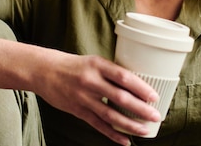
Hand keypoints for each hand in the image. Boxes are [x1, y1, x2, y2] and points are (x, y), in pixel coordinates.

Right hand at [35, 51, 160, 144]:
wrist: (44, 71)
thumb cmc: (74, 66)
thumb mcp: (94, 62)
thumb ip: (112, 73)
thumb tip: (137, 86)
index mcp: (98, 65)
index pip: (124, 77)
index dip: (141, 88)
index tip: (154, 96)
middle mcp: (91, 81)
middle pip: (120, 98)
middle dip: (140, 109)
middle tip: (155, 115)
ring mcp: (84, 98)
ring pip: (110, 115)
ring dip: (130, 125)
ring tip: (145, 130)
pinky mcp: (78, 111)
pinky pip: (98, 125)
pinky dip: (112, 134)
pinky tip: (125, 141)